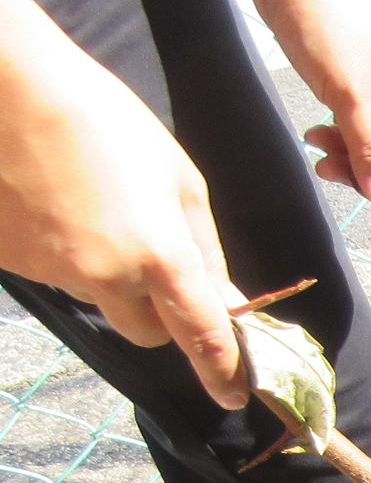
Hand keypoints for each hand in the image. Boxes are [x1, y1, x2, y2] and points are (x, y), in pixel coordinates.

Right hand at [0, 38, 243, 405]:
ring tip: (92, 207)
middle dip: (159, 312)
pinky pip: (53, 274)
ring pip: (99, 299)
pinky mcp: (11, 262)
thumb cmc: (107, 122)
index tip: (235, 395)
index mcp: (162, 257)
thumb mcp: (179, 179)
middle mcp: (107, 277)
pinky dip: (62, 252)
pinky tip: (55, 205)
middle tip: (152, 260)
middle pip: (148, 332)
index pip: (203, 338)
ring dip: (107, 274)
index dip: (224, 373)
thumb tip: (226, 302)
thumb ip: (206, 251)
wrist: (10, 87)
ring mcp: (53, 272)